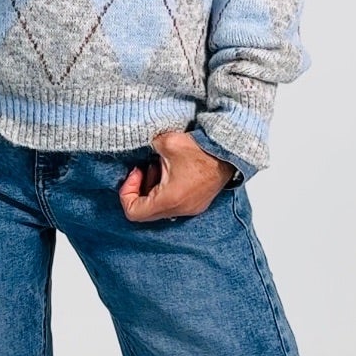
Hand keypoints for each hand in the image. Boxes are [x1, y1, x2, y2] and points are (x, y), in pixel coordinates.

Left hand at [119, 129, 236, 221]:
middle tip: (143, 169)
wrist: (229, 151)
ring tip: (158, 167)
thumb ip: (146, 148)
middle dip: (139, 190)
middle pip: (145, 212)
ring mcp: (190, 209)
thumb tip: (139, 150)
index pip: (134, 212)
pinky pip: (172, 204)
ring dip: (152, 189)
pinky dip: (165, 190)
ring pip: (159, 208)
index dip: (126, 193)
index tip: (134, 174)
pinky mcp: (196, 204)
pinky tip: (171, 171)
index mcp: (169, 199)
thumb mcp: (165, 143)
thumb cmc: (202, 149)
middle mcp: (179, 209)